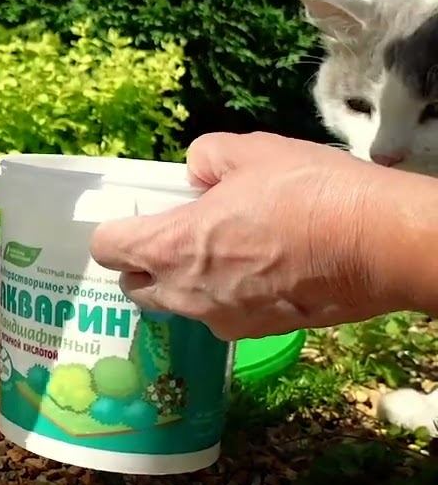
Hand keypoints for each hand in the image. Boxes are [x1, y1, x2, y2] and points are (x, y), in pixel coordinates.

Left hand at [89, 132, 405, 339]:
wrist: (377, 245)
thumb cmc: (305, 193)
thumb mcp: (247, 151)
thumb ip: (205, 159)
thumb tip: (196, 174)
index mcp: (169, 248)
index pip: (107, 249)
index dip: (115, 231)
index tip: (134, 218)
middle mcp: (185, 294)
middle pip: (136, 287)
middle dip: (143, 265)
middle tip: (174, 235)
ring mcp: (221, 320)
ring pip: (179, 305)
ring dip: (185, 283)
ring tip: (222, 251)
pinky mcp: (258, 333)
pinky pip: (221, 315)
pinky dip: (226, 297)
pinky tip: (258, 271)